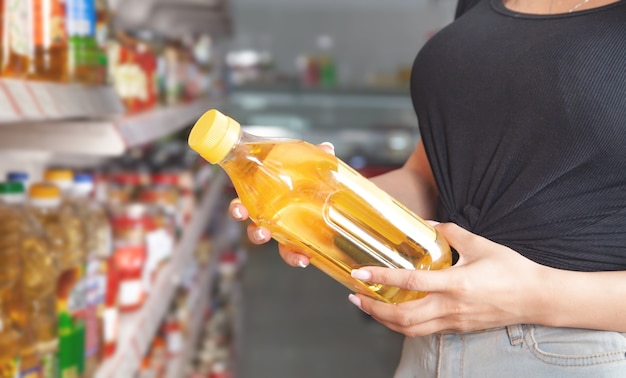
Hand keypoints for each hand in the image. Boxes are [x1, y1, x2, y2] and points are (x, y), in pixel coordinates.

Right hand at [228, 141, 335, 268]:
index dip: (238, 209)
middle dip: (255, 233)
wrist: (322, 190)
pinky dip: (297, 258)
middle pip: (256, 228)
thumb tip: (327, 148)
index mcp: (265, 196)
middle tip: (262, 233)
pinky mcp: (297, 240)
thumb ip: (315, 156)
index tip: (239, 212)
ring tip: (295, 256)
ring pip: (282, 246)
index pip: (246, 203)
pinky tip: (306, 259)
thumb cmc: (305, 177)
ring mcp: (284, 230)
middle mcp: (270, 216)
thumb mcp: (309, 165)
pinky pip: (293, 252)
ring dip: (285, 253)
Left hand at [348, 222, 545, 336]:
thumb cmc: (511, 270)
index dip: (380, 277)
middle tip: (355, 296)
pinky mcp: (457, 328)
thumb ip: (451, 232)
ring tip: (368, 307)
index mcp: (455, 284)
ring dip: (384, 320)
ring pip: (409, 330)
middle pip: (402, 317)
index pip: (409, 283)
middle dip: (373, 308)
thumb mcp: (480, 244)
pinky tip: (394, 313)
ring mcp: (453, 321)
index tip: (359, 272)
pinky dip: (403, 325)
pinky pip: (423, 331)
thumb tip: (428, 223)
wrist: (537, 298)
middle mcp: (450, 307)